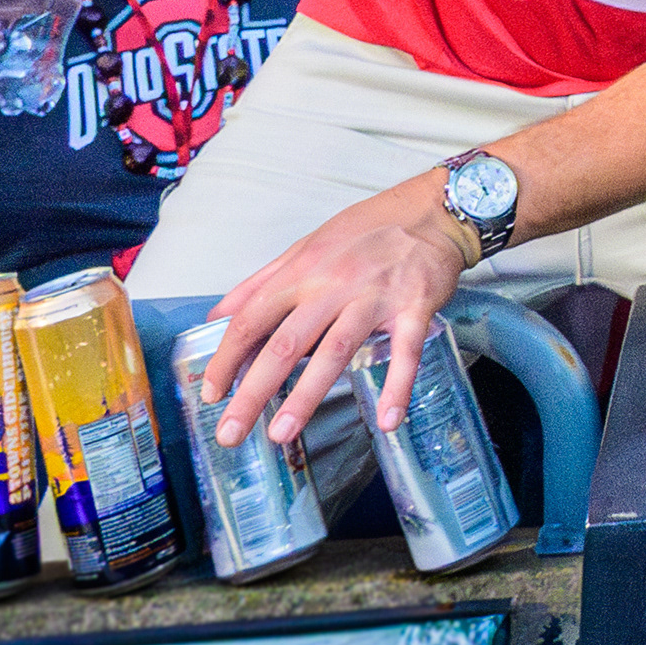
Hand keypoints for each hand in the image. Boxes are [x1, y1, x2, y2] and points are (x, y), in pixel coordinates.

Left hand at [195, 182, 472, 445]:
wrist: (433, 211)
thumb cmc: (367, 229)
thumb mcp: (307, 245)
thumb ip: (262, 281)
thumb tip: (217, 314)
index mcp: (304, 270)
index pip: (254, 317)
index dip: (228, 357)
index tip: (212, 392)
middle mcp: (334, 284)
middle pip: (287, 343)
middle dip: (254, 391)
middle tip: (231, 432)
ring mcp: (375, 297)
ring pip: (336, 351)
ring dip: (307, 395)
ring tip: (282, 433)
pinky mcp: (415, 307)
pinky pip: (405, 352)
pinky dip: (397, 385)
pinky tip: (387, 419)